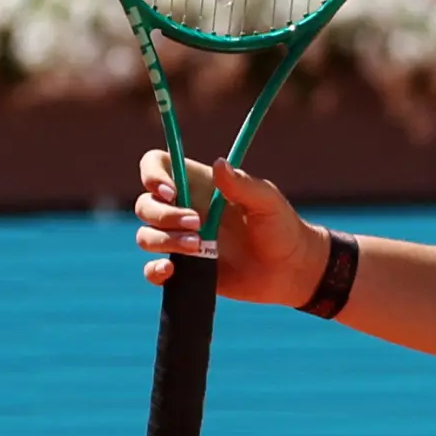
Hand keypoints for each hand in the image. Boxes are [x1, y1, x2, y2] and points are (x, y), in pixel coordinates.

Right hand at [134, 150, 327, 306]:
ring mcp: (181, 240)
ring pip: (146, 236)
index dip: (152, 174)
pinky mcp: (184, 270)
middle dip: (162, 214)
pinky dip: (154, 270)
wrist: (289, 271)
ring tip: (197, 246)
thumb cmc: (282, 227)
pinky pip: (153, 270)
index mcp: (200, 185)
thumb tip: (218, 164)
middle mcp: (185, 210)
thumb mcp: (268, 202)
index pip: (158, 166)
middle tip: (197, 223)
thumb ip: (243, 184)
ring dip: (163, 240)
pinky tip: (171, 270)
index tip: (170, 191)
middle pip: (145, 204)